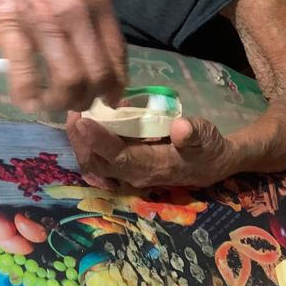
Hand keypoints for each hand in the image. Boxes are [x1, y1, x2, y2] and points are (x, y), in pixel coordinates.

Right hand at [0, 0, 126, 112]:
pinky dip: (30, 97)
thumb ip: (91, 22)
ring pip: (70, 80)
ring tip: (52, 104)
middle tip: (76, 105)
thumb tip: (105, 67)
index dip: (116, 84)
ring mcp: (46, 19)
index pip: (118, 54)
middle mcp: (78, 8)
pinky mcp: (14, 29)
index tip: (109, 100)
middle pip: (98, 73)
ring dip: (62, 102)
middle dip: (89, 99)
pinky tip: (28, 102)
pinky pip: (28, 76)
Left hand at [66, 112, 236, 188]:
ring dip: (80, 141)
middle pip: (97, 163)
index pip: (119, 156)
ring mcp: (128, 171)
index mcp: (153, 167)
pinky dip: (88, 142)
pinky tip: (86, 121)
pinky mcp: (125, 165)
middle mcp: (135, 174)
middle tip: (73, 112)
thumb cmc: (207, 148)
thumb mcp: (207, 137)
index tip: (83, 120)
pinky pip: (99, 158)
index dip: (99, 140)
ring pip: (94, 162)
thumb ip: (193, 134)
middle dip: (80, 140)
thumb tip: (180, 127)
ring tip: (74, 115)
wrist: (212, 163)